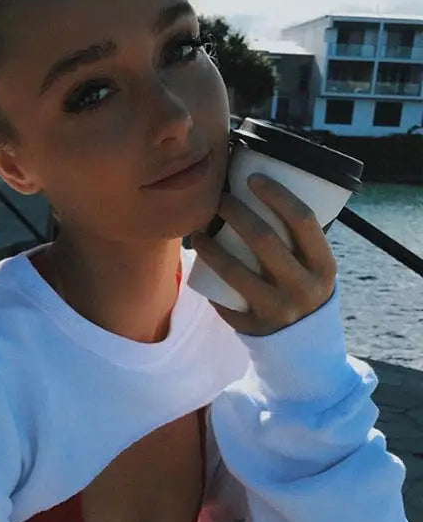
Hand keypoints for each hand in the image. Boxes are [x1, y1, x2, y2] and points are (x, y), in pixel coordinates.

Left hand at [190, 174, 337, 335]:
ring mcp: (278, 310)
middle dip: (236, 212)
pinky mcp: (253, 327)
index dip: (277, 195)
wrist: (304, 343)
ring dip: (211, 247)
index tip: (252, 178)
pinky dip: (209, 280)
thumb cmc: (302, 286)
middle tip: (218, 198)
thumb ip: (297, 236)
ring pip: (236, 272)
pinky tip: (197, 264)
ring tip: (197, 231)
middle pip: (264, 240)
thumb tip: (260, 186)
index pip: (303, 220)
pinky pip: (224, 299)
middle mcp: (304, 288)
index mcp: (324, 266)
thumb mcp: (314, 265)